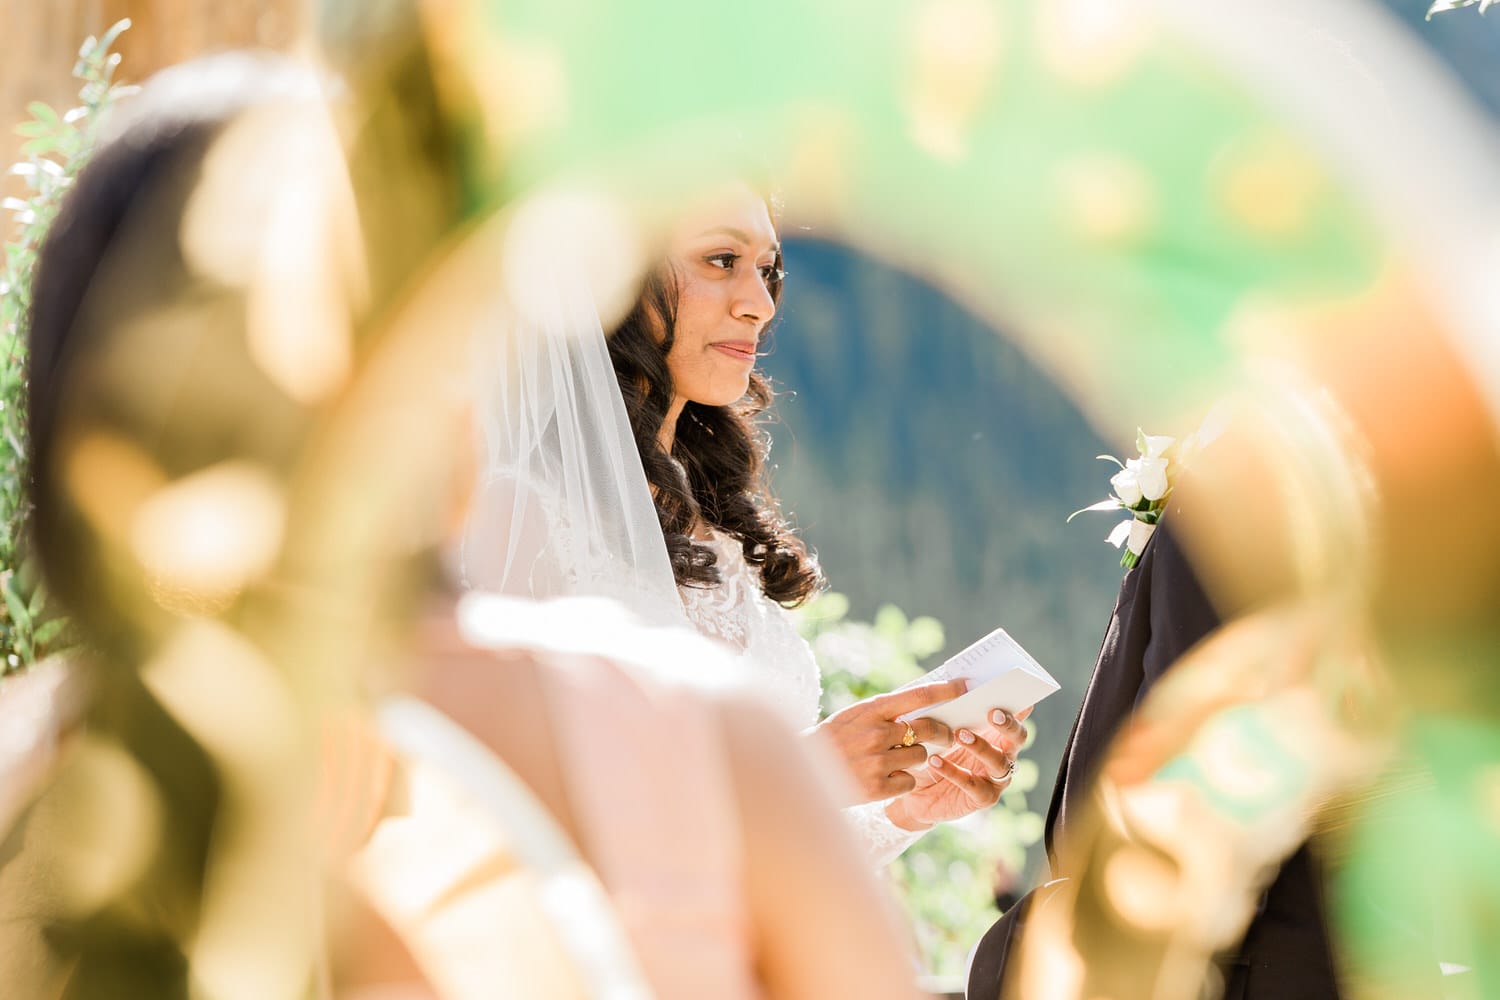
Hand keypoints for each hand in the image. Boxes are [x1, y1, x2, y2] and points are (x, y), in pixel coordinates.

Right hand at [808, 679, 967, 804]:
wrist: (801, 773)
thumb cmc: (832, 740)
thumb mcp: (854, 716)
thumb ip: (884, 711)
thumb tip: (922, 705)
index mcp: (871, 710)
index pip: (918, 695)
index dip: (945, 689)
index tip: (966, 685)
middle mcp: (877, 733)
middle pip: (928, 729)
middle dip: (943, 732)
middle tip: (946, 735)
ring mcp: (878, 762)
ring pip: (921, 756)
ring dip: (917, 757)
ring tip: (896, 758)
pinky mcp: (878, 788)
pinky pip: (910, 781)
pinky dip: (903, 780)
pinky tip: (886, 778)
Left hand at [885, 707, 1030, 831]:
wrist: (915, 787)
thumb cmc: (929, 747)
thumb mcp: (933, 724)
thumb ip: (943, 706)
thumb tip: (944, 680)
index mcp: (996, 731)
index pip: (1015, 715)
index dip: (1019, 705)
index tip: (1014, 693)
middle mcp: (1003, 753)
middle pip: (1017, 738)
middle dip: (1008, 725)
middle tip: (992, 713)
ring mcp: (996, 777)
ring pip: (998, 762)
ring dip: (981, 746)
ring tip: (959, 734)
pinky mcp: (983, 797)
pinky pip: (973, 784)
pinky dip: (954, 771)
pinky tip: (934, 760)